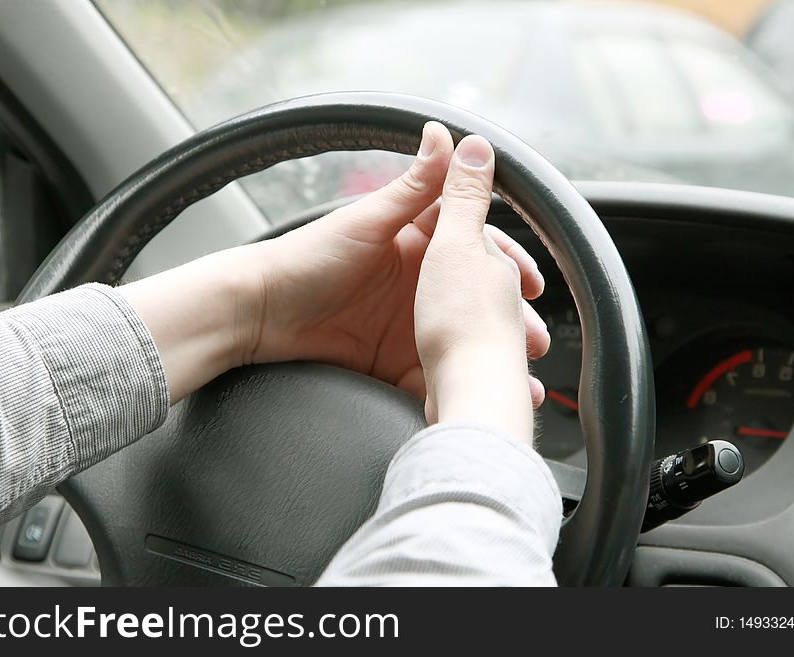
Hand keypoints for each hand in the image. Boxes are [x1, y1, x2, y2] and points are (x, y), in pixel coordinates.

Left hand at [244, 124, 547, 421]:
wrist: (259, 313)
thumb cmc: (308, 258)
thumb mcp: (369, 221)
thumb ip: (414, 185)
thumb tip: (446, 131)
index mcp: (416, 244)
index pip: (474, 248)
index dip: (507, 263)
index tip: (532, 282)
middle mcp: (417, 284)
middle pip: (476, 301)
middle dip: (510, 320)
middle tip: (534, 339)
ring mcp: (407, 324)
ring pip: (463, 339)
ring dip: (491, 355)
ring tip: (519, 377)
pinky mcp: (393, 360)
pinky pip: (433, 374)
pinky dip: (457, 385)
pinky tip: (480, 396)